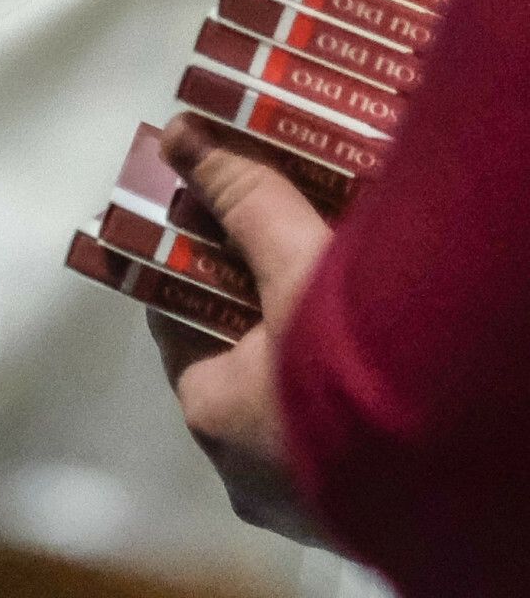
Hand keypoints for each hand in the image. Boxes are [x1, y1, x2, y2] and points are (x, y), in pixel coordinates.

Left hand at [147, 116, 332, 545]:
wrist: (467, 461)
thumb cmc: (352, 364)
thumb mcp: (294, 262)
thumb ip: (241, 197)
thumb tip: (179, 132)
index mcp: (213, 417)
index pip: (180, 330)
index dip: (193, 273)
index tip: (211, 228)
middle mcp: (251, 474)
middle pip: (240, 366)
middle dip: (259, 308)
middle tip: (281, 247)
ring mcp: (313, 503)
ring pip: (294, 404)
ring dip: (308, 351)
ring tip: (333, 286)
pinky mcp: (370, 515)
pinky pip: (343, 438)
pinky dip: (347, 389)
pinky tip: (375, 344)